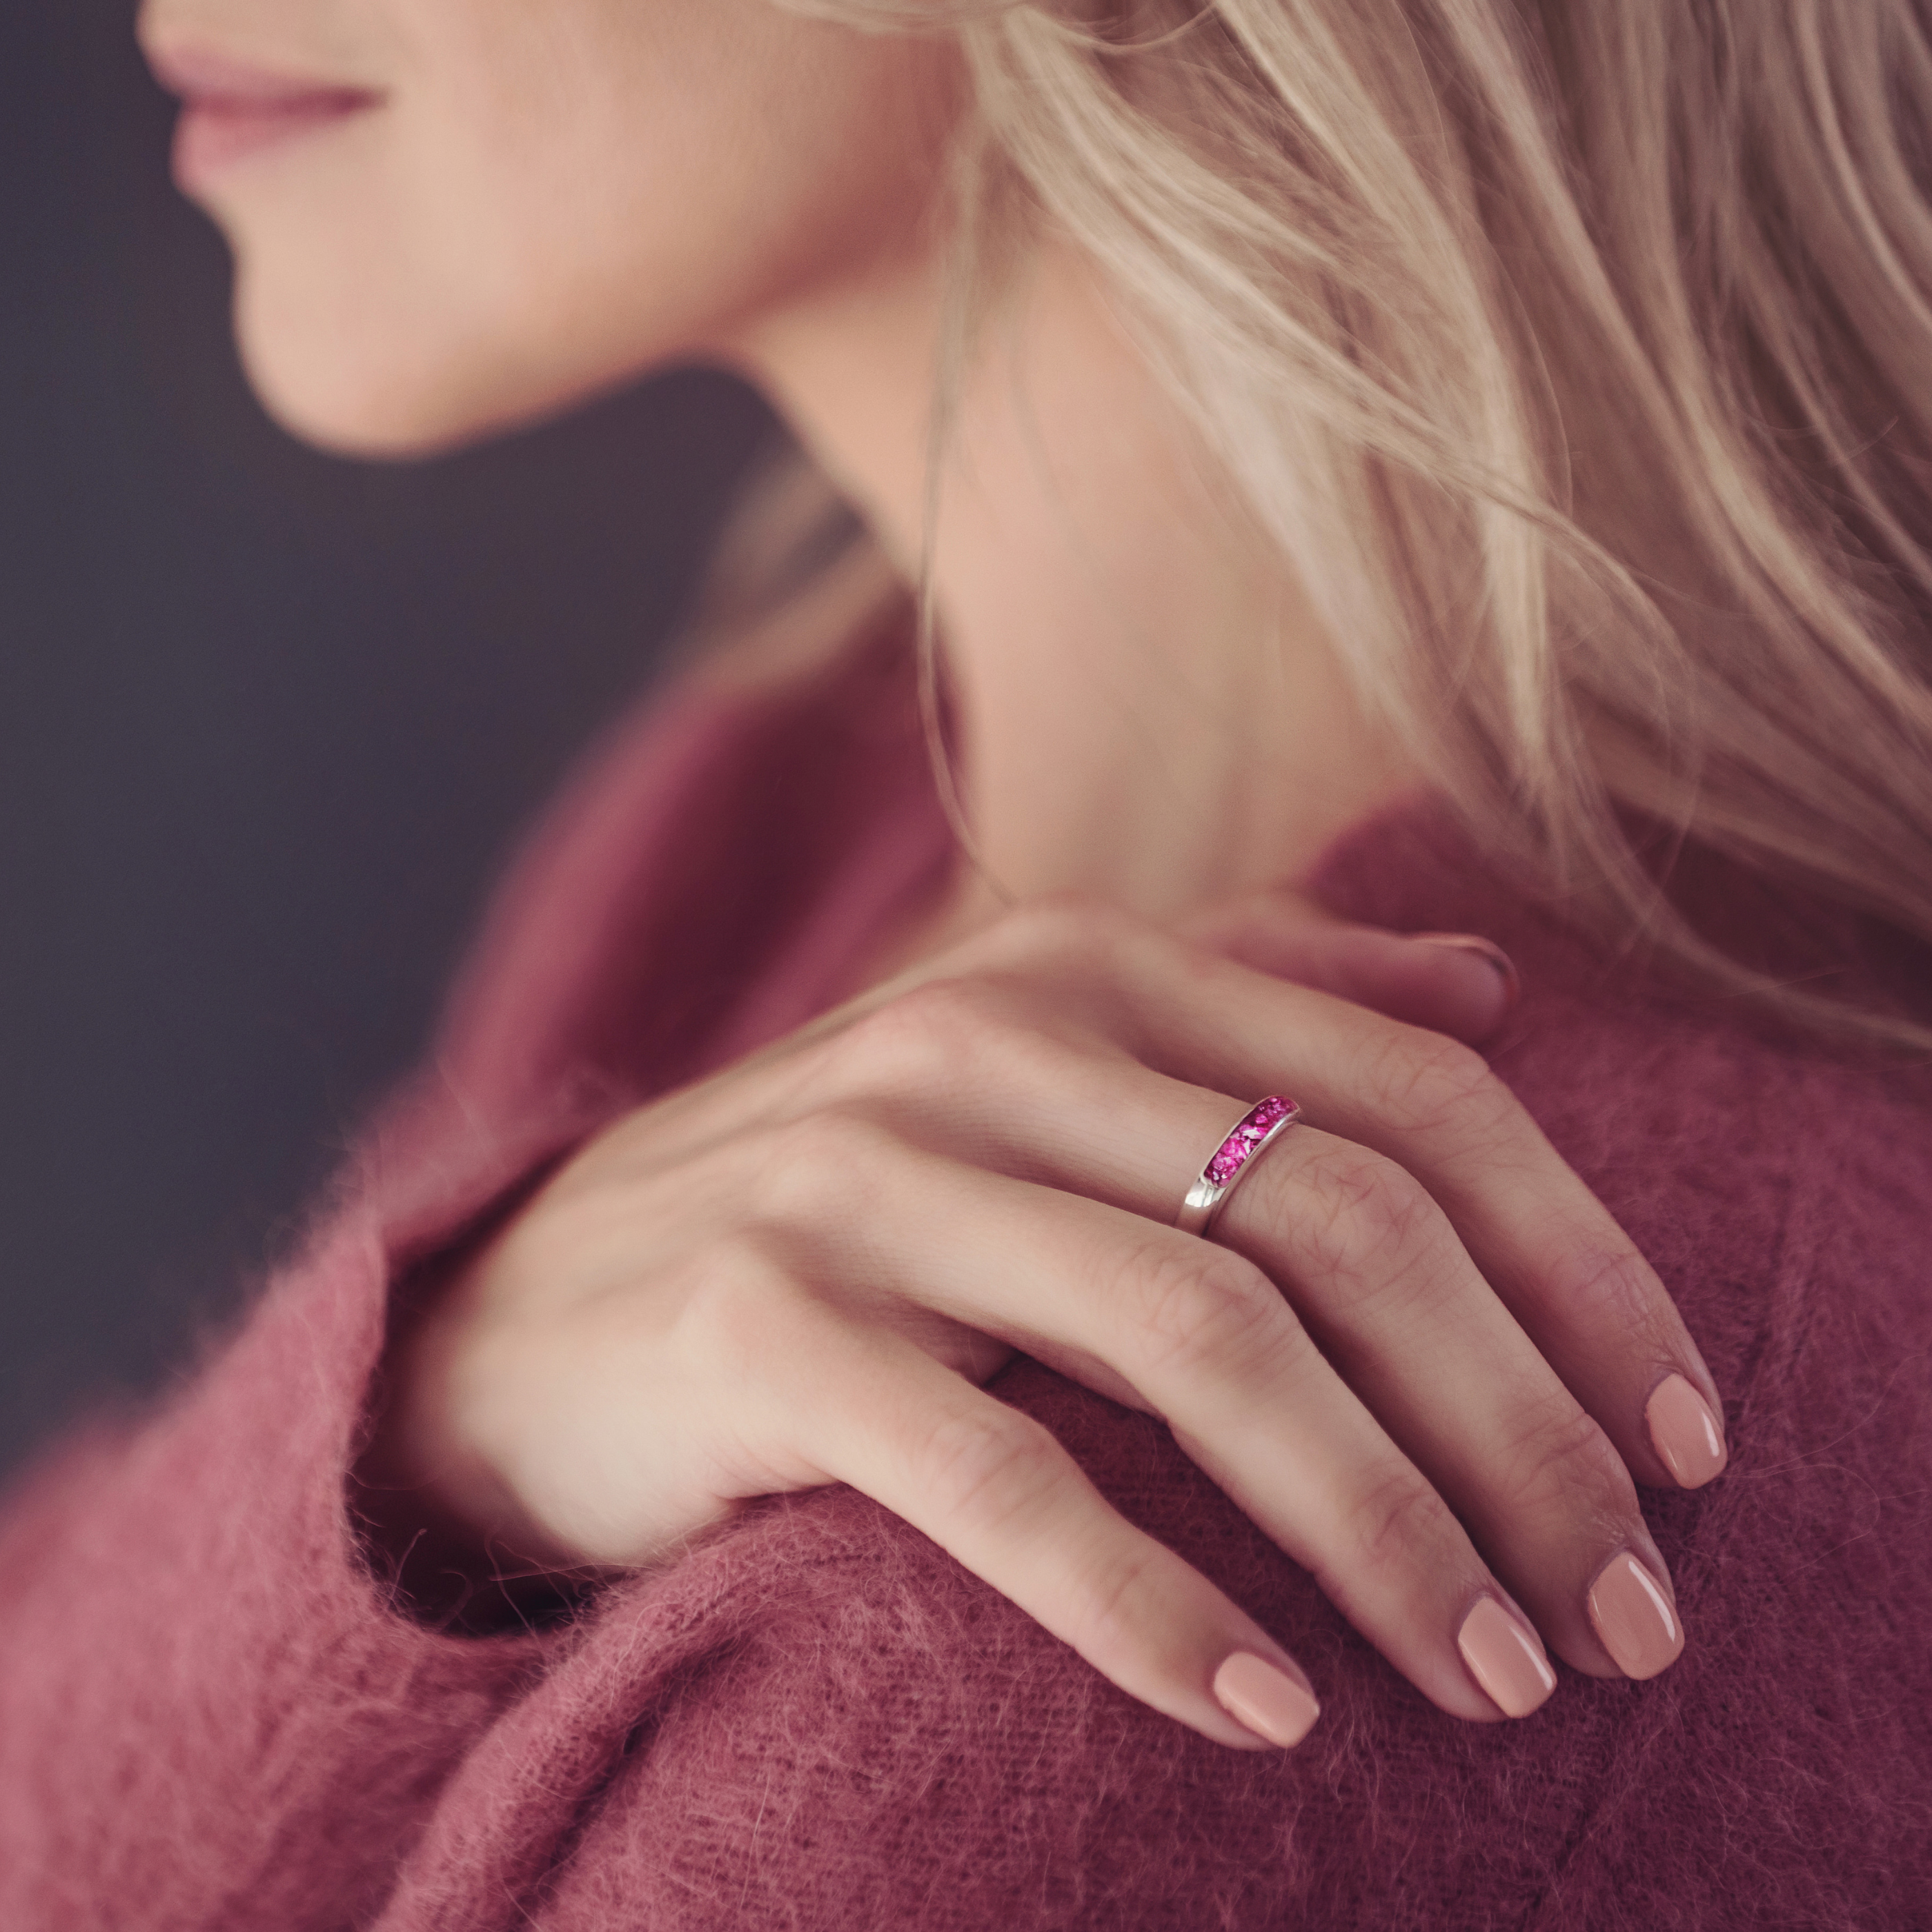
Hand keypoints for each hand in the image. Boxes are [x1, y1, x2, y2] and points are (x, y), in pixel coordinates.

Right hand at [373, 891, 1724, 1749]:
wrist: (538, 1298)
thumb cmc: (844, 1198)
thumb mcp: (1045, 1060)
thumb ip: (1255, 995)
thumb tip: (1489, 987)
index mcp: (1086, 966)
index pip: (1414, 1094)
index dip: (1582, 1268)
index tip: (1686, 1439)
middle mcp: (986, 1041)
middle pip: (1343, 1222)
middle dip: (1523, 1426)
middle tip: (1625, 1607)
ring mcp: (865, 1176)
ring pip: (1201, 1342)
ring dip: (1380, 1528)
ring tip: (1488, 1671)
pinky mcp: (765, 1327)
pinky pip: (1000, 1475)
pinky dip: (1148, 1602)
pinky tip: (1262, 1709)